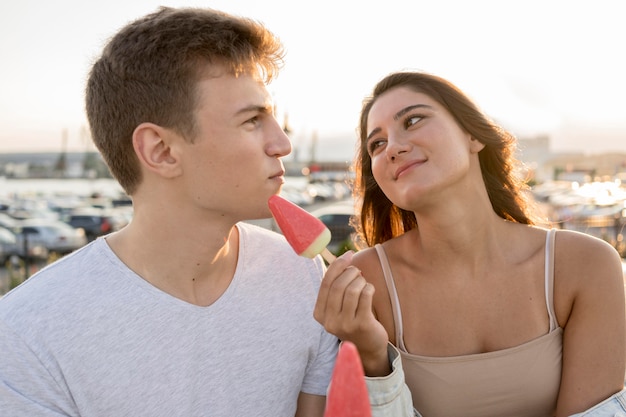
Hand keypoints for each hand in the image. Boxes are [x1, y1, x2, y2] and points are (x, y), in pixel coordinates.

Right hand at [314, 251, 390, 375]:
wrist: (367, 347)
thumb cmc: (352, 319)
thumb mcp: (338, 306)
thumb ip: (336, 285)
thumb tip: (344, 257)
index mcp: (319, 314)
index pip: (326, 283)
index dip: (337, 265)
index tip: (348, 255)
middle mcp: (329, 321)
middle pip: (339, 285)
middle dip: (351, 273)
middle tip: (358, 272)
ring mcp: (345, 324)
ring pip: (352, 290)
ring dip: (361, 281)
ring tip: (364, 283)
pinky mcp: (362, 324)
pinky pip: (365, 296)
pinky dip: (369, 288)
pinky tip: (370, 290)